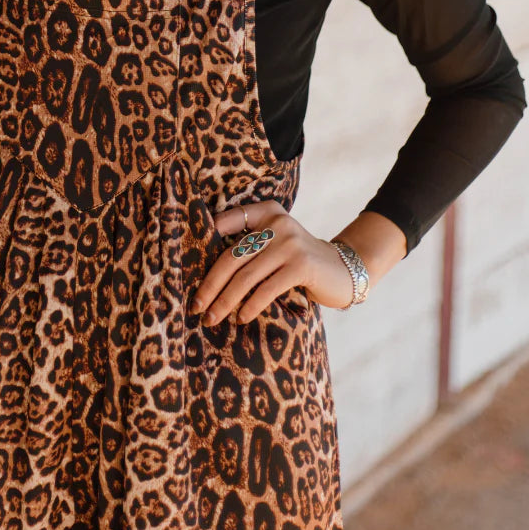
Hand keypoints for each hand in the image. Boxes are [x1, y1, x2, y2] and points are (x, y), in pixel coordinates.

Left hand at [189, 199, 354, 323]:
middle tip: (197, 306)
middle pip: (231, 256)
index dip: (203, 243)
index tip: (186, 268)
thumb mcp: (274, 244)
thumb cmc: (297, 261)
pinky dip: (250, 306)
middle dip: (210, 285)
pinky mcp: (301, 265)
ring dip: (225, 301)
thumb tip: (207, 274)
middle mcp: (276, 222)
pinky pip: (266, 289)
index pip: (225, 222)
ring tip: (213, 318)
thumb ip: (250, 246)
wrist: (342, 269)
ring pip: (246, 276)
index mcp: (266, 211)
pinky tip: (241, 318)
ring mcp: (289, 243)